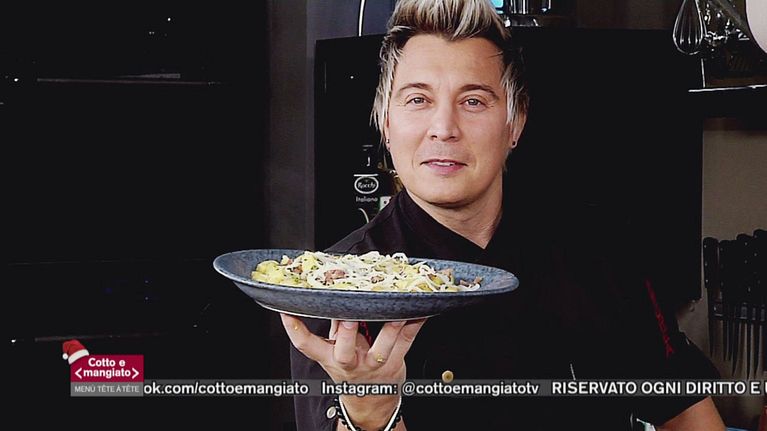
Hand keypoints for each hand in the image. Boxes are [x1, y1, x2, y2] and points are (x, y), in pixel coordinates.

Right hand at [281, 313, 424, 427]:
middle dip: (345, 334)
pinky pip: (407, 341)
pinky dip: (414, 324)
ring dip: (389, 327)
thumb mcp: (336, 351)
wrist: (371, 402)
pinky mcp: (395, 362)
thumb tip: (333, 295)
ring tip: (395, 310)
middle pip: (344, 352)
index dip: (294, 329)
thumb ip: (335, 327)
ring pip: (382, 347)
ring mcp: (374, 365)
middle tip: (346, 317)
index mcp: (330, 357)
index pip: (307, 345)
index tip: (287, 310)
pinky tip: (421, 310)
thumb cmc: (352, 368)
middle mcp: (350, 363)